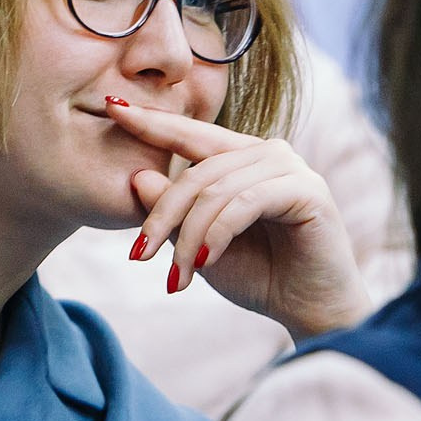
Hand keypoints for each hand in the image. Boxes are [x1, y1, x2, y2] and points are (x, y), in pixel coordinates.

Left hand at [108, 97, 370, 340]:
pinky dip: (218, 233)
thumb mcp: (199, 245)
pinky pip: (245, 203)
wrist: (311, 312)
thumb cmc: (260, 276)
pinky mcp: (307, 191)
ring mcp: (291, 168)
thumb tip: (135, 176)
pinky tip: (206, 262)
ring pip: (217, 190)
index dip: (151, 122)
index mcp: (242, 158)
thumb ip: (172, 212)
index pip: (190, 134)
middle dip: (162, 215)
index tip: (108, 108)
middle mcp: (268, 153)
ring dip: (189, 238)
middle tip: (138, 256)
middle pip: (197, 172)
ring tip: (177, 277)